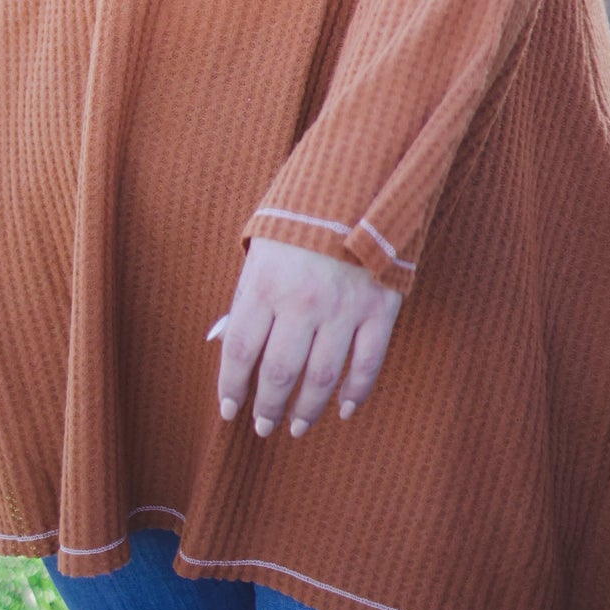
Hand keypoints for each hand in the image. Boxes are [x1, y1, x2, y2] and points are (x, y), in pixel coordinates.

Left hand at [211, 236, 402, 440]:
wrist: (358, 182)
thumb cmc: (300, 221)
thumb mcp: (262, 250)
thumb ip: (249, 297)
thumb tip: (229, 346)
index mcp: (265, 282)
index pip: (241, 350)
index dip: (232, 386)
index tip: (229, 409)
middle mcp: (302, 300)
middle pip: (279, 372)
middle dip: (267, 407)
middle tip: (262, 427)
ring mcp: (343, 307)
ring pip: (322, 376)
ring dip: (307, 410)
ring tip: (296, 428)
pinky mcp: (380, 307)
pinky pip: (367, 362)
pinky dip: (356, 392)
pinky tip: (344, 409)